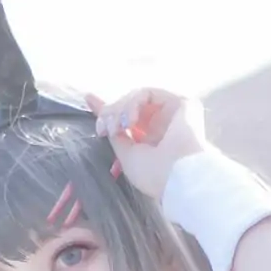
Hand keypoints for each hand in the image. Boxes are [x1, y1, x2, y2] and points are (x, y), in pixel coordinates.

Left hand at [86, 86, 205, 201]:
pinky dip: (133, 103)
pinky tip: (131, 119)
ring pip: (136, 98)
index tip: (89, 98)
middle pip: (128, 106)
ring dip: (120, 110)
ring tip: (118, 127)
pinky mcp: (181, 103)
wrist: (179, 177)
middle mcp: (163, 125)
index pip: (128, 118)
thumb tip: (105, 119)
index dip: (108, 108)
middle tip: (103, 128)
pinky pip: (148, 93)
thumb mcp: (126, 156)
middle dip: (110, 113)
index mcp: (152, 140)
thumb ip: (117, 136)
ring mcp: (172, 113)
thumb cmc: (154, 175)